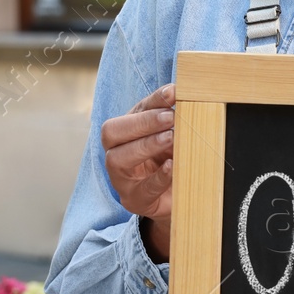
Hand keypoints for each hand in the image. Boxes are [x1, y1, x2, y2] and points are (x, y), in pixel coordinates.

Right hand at [101, 83, 176, 260]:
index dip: (152, 101)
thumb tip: (181, 93)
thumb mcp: (171, 135)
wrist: (177, 196)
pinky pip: (142, 189)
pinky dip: (158, 176)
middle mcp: (115, 152)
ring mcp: (121, 179)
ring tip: (170, 137)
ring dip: (145, 145)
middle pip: (112, 133)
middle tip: (170, 117)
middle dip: (142, 122)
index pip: (130, 111)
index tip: (173, 93)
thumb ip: (172, 116)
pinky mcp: (135, 200)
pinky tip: (172, 165)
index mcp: (125, 132)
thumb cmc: (170, 159)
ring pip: (117, 159)